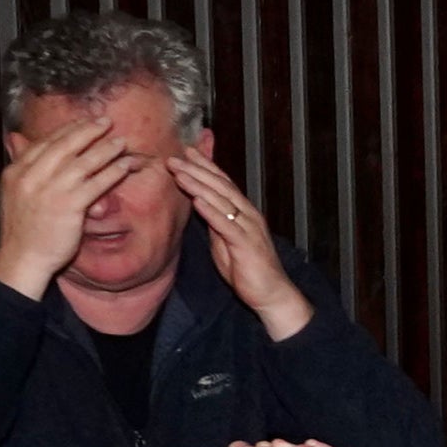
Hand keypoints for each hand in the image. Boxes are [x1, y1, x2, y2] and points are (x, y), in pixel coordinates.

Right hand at [0, 113, 141, 297]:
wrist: (23, 256)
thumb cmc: (22, 228)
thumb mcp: (14, 191)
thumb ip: (21, 165)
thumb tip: (17, 140)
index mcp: (17, 170)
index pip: (46, 142)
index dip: (68, 130)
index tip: (85, 122)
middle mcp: (32, 175)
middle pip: (65, 146)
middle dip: (88, 131)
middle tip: (106, 121)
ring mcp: (50, 190)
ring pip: (83, 162)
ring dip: (105, 149)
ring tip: (121, 141)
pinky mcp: (68, 206)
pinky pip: (96, 184)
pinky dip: (112, 172)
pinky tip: (125, 165)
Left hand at [166, 151, 311, 337]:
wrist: (272, 295)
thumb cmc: (248, 270)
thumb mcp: (225, 241)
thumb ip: (215, 222)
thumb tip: (201, 205)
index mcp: (244, 213)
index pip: (224, 184)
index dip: (206, 166)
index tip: (187, 151)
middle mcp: (249, 216)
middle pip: (221, 186)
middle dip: (197, 170)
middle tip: (175, 157)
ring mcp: (249, 229)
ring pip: (222, 201)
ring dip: (199, 185)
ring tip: (179, 172)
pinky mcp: (246, 245)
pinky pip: (226, 225)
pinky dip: (211, 211)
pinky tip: (197, 200)